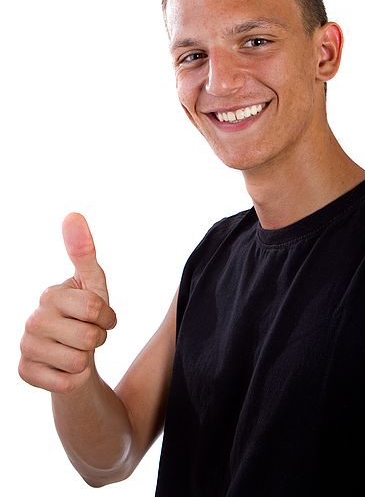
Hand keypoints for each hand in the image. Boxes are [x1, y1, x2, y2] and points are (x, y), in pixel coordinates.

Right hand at [19, 214, 116, 393]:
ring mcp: (25, 347)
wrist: (73, 357)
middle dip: (99, 339)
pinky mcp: (24, 373)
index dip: (108, 317)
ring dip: (87, 359)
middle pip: (89, 336)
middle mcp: (32, 319)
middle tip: (89, 336)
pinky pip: (66, 382)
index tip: (102, 317)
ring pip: (79, 361)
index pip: (94, 307)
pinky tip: (65, 369)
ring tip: (77, 351)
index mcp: (50, 295)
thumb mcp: (93, 285)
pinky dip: (75, 379)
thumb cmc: (86, 317)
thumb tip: (72, 214)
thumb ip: (84, 251)